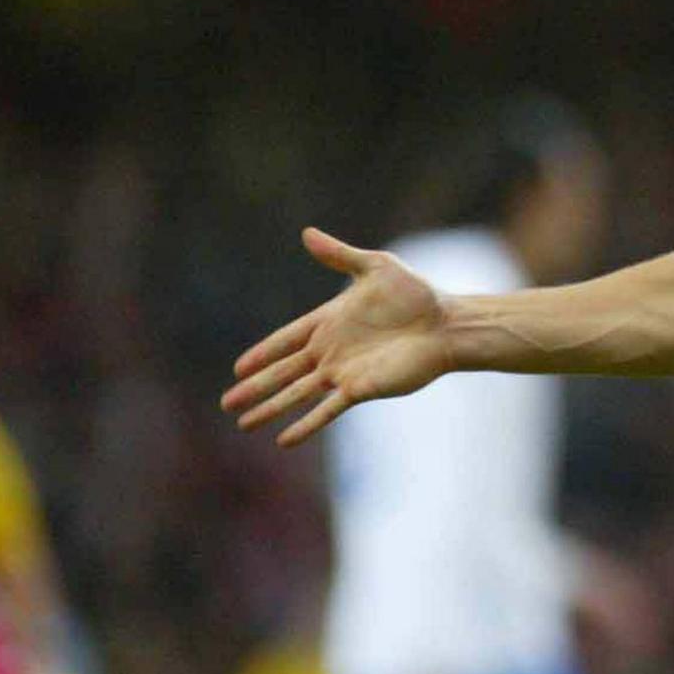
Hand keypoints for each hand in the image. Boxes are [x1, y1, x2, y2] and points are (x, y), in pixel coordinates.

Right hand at [222, 228, 454, 446]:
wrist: (447, 324)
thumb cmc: (417, 294)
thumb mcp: (376, 267)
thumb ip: (340, 256)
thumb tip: (307, 233)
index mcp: (329, 322)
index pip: (286, 340)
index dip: (262, 353)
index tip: (237, 368)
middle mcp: (331, 351)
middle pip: (284, 372)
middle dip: (255, 387)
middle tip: (226, 402)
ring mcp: (344, 372)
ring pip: (297, 394)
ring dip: (271, 408)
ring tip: (244, 424)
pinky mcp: (361, 388)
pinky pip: (326, 410)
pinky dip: (305, 424)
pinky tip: (284, 440)